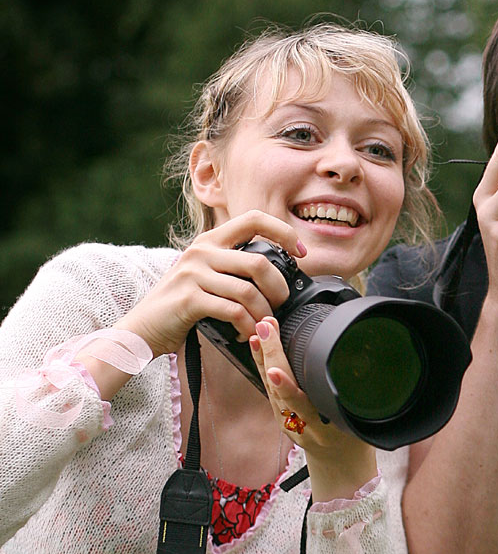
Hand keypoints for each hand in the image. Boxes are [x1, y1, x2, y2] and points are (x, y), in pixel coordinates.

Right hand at [114, 210, 305, 357]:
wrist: (141, 329)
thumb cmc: (181, 305)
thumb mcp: (206, 275)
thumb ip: (233, 266)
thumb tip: (277, 272)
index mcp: (210, 241)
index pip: (254, 219)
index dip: (283, 232)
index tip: (300, 252)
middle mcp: (201, 252)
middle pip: (259, 263)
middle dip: (279, 289)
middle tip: (280, 305)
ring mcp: (193, 274)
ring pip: (249, 292)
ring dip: (264, 314)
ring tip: (261, 325)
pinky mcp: (189, 299)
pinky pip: (234, 312)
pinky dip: (246, 327)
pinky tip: (245, 334)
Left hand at [249, 316, 374, 498]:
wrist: (339, 466)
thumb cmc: (353, 441)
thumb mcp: (360, 421)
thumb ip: (357, 398)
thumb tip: (366, 365)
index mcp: (322, 430)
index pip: (300, 407)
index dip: (287, 388)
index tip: (276, 369)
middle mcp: (300, 426)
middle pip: (279, 390)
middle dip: (272, 357)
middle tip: (267, 328)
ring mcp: (287, 422)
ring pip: (269, 388)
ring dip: (263, 357)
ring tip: (260, 332)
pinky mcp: (280, 416)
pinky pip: (268, 389)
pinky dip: (263, 366)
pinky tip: (259, 347)